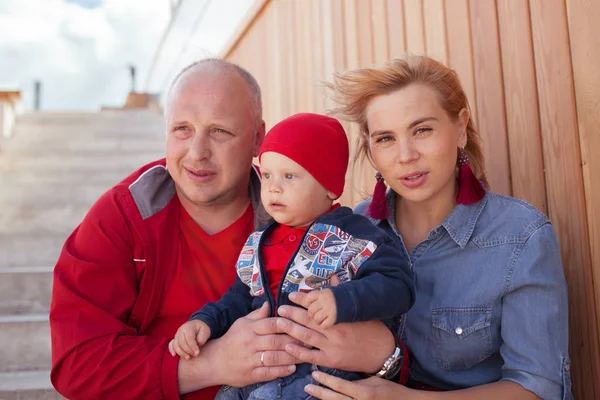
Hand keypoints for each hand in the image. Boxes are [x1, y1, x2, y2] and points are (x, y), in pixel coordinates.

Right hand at [169, 320, 210, 359]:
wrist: (196, 325)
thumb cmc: (201, 329)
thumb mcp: (205, 331)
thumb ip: (201, 339)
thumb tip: (196, 347)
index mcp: (189, 327)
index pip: (189, 338)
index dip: (193, 347)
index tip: (197, 353)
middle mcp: (181, 330)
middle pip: (182, 343)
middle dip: (188, 351)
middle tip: (195, 355)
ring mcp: (177, 335)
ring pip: (175, 345)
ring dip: (181, 353)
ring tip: (188, 357)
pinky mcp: (175, 339)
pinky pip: (171, 344)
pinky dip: (172, 350)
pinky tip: (174, 355)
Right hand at [178, 302, 305, 392]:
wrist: (214, 361)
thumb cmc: (232, 340)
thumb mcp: (241, 323)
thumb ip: (257, 315)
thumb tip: (269, 303)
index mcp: (250, 329)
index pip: (271, 324)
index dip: (287, 324)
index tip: (301, 324)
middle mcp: (250, 343)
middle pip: (276, 341)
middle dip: (295, 341)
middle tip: (310, 340)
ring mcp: (250, 360)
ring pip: (274, 357)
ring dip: (292, 356)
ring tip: (305, 355)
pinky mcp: (250, 374)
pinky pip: (268, 372)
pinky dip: (281, 371)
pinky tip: (292, 368)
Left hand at [277, 292, 394, 372]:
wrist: (383, 352)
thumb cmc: (372, 329)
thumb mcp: (358, 310)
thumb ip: (342, 294)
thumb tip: (333, 277)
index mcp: (340, 316)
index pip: (317, 305)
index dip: (303, 300)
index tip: (291, 295)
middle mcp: (334, 330)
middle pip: (308, 319)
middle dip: (292, 313)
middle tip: (280, 309)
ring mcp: (332, 346)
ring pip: (307, 336)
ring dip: (291, 329)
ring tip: (278, 322)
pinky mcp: (332, 360)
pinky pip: (312, 356)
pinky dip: (299, 352)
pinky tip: (288, 346)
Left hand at [305, 371, 408, 399]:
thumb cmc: (390, 391)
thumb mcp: (374, 382)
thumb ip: (357, 382)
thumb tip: (340, 380)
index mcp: (364, 393)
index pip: (340, 386)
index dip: (326, 380)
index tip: (315, 373)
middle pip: (335, 399)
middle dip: (320, 393)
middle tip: (307, 386)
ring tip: (313, 394)